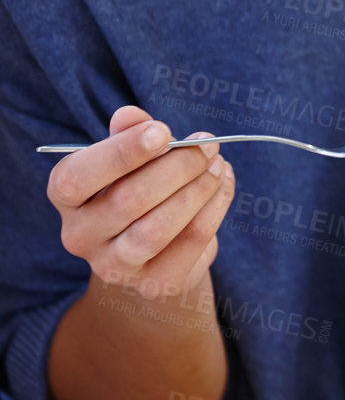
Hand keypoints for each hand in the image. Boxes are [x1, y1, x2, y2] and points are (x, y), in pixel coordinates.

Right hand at [46, 105, 235, 301]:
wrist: (156, 251)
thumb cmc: (138, 187)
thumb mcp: (131, 157)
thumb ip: (129, 133)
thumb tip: (129, 115)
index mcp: (66, 197)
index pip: (77, 177)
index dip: (121, 153)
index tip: (163, 131)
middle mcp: (80, 236)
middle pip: (127, 200)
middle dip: (176, 166)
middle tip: (207, 146)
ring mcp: (115, 266)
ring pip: (157, 228)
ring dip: (197, 189)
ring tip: (217, 164)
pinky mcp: (154, 284)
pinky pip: (190, 242)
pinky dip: (214, 207)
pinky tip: (223, 184)